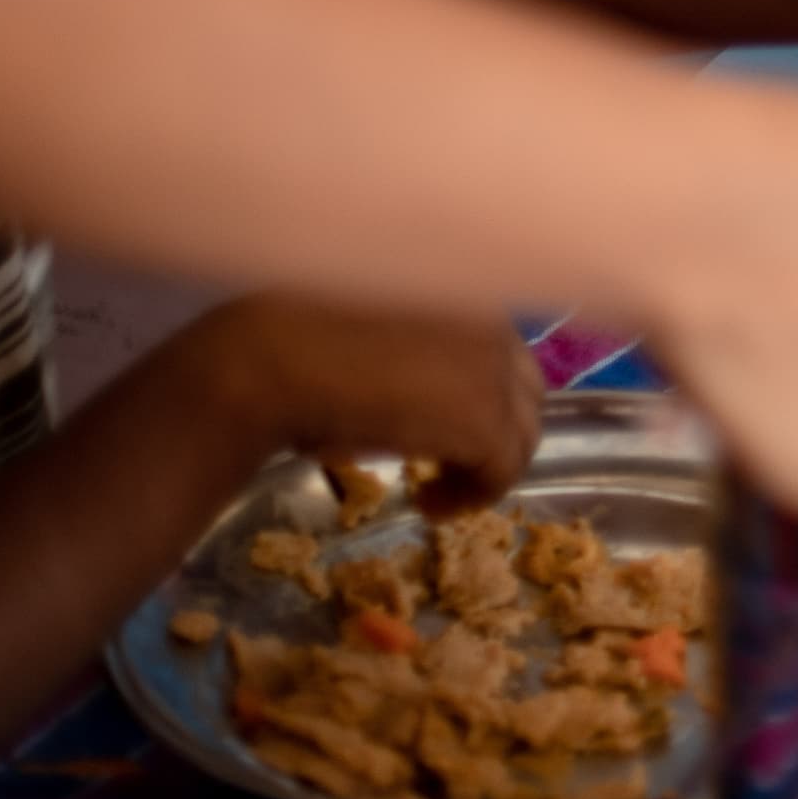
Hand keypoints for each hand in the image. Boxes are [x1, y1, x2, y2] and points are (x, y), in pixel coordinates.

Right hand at [176, 296, 542, 501]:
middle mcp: (495, 326)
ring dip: (484, 466)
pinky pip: (504, 470)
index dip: (478, 394)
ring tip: (434, 492)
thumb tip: (410, 390)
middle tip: (447, 462)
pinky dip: (472, 496)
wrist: (273, 356)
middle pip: (524, 390)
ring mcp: (495, 372)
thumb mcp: (370, 334)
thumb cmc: (296, 336)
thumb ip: (409, 349)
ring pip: (523, 431)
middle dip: (492, 429)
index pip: (502, 352)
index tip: (439, 426)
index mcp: (471, 291)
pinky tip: (430, 506)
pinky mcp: (484, 421)